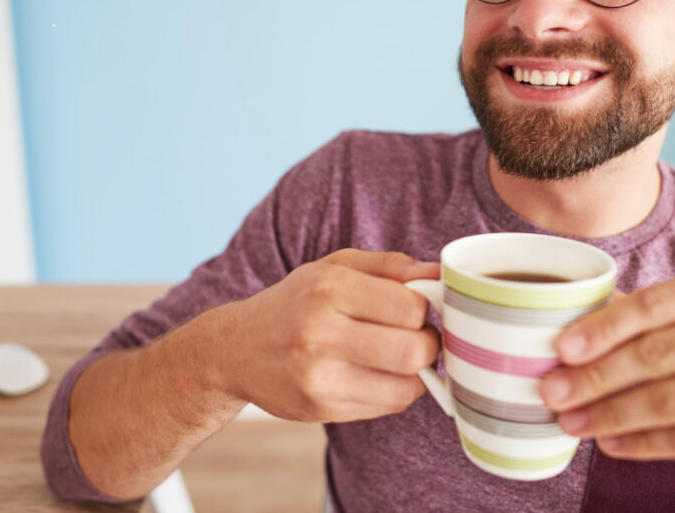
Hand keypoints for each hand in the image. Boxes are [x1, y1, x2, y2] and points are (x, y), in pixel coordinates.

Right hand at [217, 249, 440, 422]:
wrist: (234, 349)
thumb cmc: (296, 302)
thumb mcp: (335, 268)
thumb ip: (390, 267)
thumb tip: (440, 275)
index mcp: (328, 288)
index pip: (411, 307)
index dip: (426, 309)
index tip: (419, 310)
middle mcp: (320, 333)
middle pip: (414, 352)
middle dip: (429, 346)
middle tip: (418, 338)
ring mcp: (318, 376)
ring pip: (406, 387)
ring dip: (417, 374)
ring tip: (400, 357)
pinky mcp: (320, 408)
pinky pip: (386, 406)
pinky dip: (394, 391)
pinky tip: (376, 375)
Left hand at [537, 264, 674, 510]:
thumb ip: (671, 313)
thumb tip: (584, 318)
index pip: (658, 304)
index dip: (602, 328)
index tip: (560, 348)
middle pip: (658, 355)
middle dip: (595, 377)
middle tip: (552, 393)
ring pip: (671, 401)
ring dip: (611, 415)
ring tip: (572, 423)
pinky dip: (646, 443)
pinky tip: (613, 444)